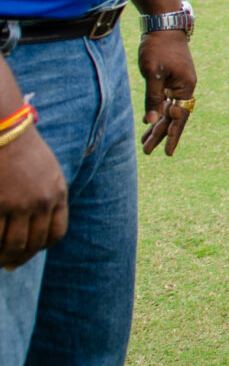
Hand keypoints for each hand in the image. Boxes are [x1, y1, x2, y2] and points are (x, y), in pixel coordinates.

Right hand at [0, 127, 66, 269]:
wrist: (6, 131)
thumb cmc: (23, 150)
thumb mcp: (48, 170)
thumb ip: (49, 194)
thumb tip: (41, 219)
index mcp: (58, 193)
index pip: (56, 233)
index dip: (42, 246)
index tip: (31, 251)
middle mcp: (42, 201)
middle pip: (34, 243)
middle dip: (21, 257)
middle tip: (9, 264)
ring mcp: (19, 204)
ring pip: (13, 244)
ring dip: (4, 257)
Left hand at [139, 30, 196, 155]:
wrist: (164, 24)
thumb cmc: (158, 47)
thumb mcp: (153, 73)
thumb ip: (153, 98)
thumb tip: (150, 120)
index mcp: (185, 87)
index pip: (179, 118)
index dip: (172, 136)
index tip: (166, 153)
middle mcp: (186, 87)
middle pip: (174, 116)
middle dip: (161, 133)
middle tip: (147, 151)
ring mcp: (180, 82)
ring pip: (169, 109)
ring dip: (157, 124)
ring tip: (145, 141)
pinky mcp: (173, 78)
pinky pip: (166, 100)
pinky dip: (157, 111)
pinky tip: (150, 120)